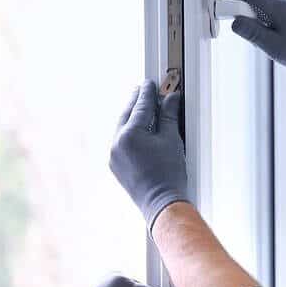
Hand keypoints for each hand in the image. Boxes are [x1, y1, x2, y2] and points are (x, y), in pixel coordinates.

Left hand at [109, 81, 188, 233]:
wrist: (162, 203)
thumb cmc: (169, 174)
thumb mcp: (171, 140)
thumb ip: (168, 116)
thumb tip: (170, 98)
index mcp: (130, 134)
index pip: (140, 106)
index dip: (148, 92)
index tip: (151, 83)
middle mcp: (117, 143)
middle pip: (127, 115)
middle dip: (136, 102)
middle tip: (142, 90)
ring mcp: (114, 155)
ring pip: (122, 128)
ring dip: (131, 117)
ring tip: (141, 109)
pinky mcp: (115, 165)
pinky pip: (120, 142)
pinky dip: (129, 133)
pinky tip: (138, 132)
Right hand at [224, 0, 285, 82]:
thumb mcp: (275, 47)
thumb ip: (253, 34)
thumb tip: (234, 22)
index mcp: (278, 6)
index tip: (219, 9)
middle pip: (255, 1)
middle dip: (248, 18)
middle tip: (255, 39)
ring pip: (265, 7)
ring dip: (261, 22)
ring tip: (276, 43)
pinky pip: (276, 10)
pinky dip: (272, 22)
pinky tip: (284, 39)